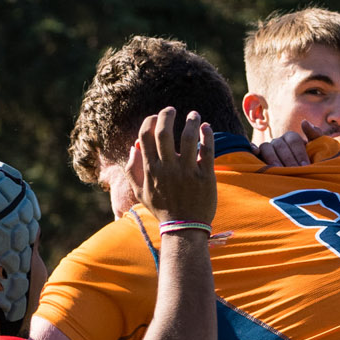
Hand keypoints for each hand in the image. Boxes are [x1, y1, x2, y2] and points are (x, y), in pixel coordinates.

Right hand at [131, 108, 216, 229]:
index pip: (145, 136)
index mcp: (151, 170)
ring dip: (190, 121)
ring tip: (194, 115)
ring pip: (188, 137)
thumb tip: (133, 147)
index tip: (155, 117)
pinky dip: (207, 135)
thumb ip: (133, 171)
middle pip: (164, 131)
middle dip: (167, 115)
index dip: (149, 121)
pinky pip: (207, 150)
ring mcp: (187, 172)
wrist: (184, 230)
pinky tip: (206, 127)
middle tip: (172, 110)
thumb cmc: (162, 210)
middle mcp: (167, 169)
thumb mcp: (140, 193)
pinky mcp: (205, 176)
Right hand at [254, 123, 315, 168]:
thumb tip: (304, 122)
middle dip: (288, 159)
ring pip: (266, 147)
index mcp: (291, 138)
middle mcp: (278, 142)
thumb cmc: (308, 165)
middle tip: (294, 171)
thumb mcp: (316, 152)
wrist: (298, 179)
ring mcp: (267, 149)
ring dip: (272, 158)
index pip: (294, 140)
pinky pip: (253, 151)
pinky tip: (255, 154)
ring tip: (278, 170)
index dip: (300, 153)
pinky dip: (253, 150)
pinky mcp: (257, 157)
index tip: (305, 166)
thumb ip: (316, 137)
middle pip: (280, 145)